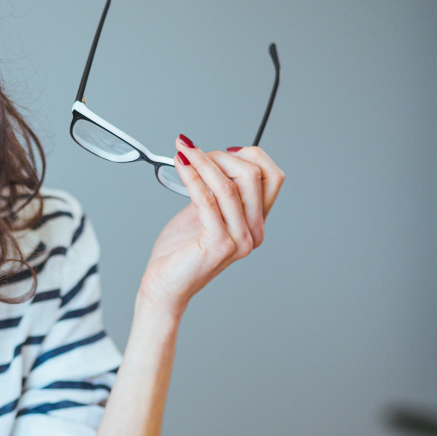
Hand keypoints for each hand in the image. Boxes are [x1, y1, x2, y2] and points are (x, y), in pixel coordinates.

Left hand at [137, 140, 283, 317]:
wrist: (164, 286)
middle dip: (222, 156)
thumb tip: (216, 157)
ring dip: (203, 162)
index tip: (222, 149)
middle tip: (194, 151)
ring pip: (229, 186)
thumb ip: (217, 190)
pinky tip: (181, 167)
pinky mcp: (218, 245)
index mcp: (255, 223)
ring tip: (183, 152)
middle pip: (253, 176)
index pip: (272, 177)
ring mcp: (239, 241)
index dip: (250, 156)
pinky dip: (193, 178)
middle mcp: (253, 233)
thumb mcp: (204, 213)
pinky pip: (208, 201)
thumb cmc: (180, 253)